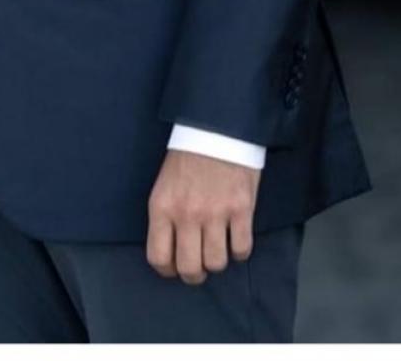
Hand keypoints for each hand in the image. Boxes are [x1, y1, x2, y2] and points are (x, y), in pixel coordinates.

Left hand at [145, 150, 260, 283]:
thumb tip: (171, 249)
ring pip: (216, 263)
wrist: (216, 128)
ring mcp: (215, 213)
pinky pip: (241, 250)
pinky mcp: (241, 210)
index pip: (158, 258)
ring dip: (218, 260)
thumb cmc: (188, 156)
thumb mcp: (164, 185)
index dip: (168, 270)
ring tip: (218, 246)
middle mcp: (187, 214)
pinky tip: (236, 237)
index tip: (175, 266)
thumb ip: (166, 217)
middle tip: (200, 265)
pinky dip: (239, 250)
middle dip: (195, 274)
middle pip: (190, 269)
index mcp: (162, 207)